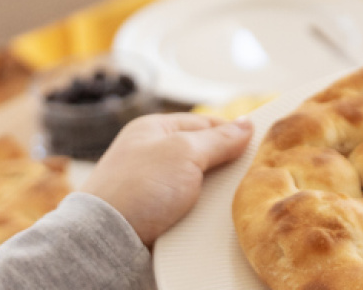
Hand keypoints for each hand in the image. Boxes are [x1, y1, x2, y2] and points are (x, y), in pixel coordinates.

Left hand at [80, 113, 253, 246]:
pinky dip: (198, 214)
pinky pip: (185, 209)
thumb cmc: (138, 188)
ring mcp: (149, 186)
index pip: (204, 123)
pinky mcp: (151, 215)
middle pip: (202, 155)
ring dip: (211, 195)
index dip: (230, 133)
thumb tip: (246, 124)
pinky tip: (208, 220)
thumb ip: (219, 139)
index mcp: (154, 129)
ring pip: (195, 185)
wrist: (105, 240)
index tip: (256, 145)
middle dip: (223, 167)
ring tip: (229, 202)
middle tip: (246, 177)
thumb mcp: (185, 153)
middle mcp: (150, 155)